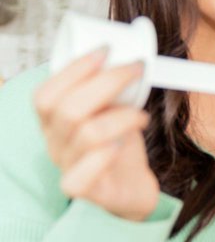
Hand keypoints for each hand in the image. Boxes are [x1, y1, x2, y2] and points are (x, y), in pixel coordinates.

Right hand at [35, 49, 159, 221]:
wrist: (132, 187)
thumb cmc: (120, 142)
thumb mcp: (113, 109)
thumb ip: (111, 88)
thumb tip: (130, 54)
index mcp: (54, 121)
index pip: (46, 94)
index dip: (75, 70)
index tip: (107, 50)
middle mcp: (55, 143)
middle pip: (67, 109)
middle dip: (107, 82)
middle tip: (138, 69)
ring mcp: (67, 167)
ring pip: (87, 134)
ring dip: (122, 116)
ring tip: (142, 116)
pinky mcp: (85, 191)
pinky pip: (82, 176)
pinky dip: (104, 156)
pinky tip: (122, 145)